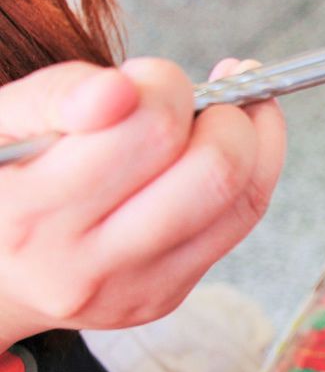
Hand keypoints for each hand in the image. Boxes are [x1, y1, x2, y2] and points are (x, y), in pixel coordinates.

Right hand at [0, 58, 285, 350]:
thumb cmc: (1, 182)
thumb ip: (51, 98)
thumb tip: (119, 91)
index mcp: (36, 214)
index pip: (150, 131)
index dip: (167, 84)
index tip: (147, 76)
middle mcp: (90, 265)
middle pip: (215, 173)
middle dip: (225, 114)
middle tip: (197, 94)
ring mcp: (138, 288)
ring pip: (241, 202)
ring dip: (252, 139)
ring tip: (228, 107)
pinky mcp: (168, 295)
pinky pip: (239, 224)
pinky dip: (253, 172)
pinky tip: (236, 139)